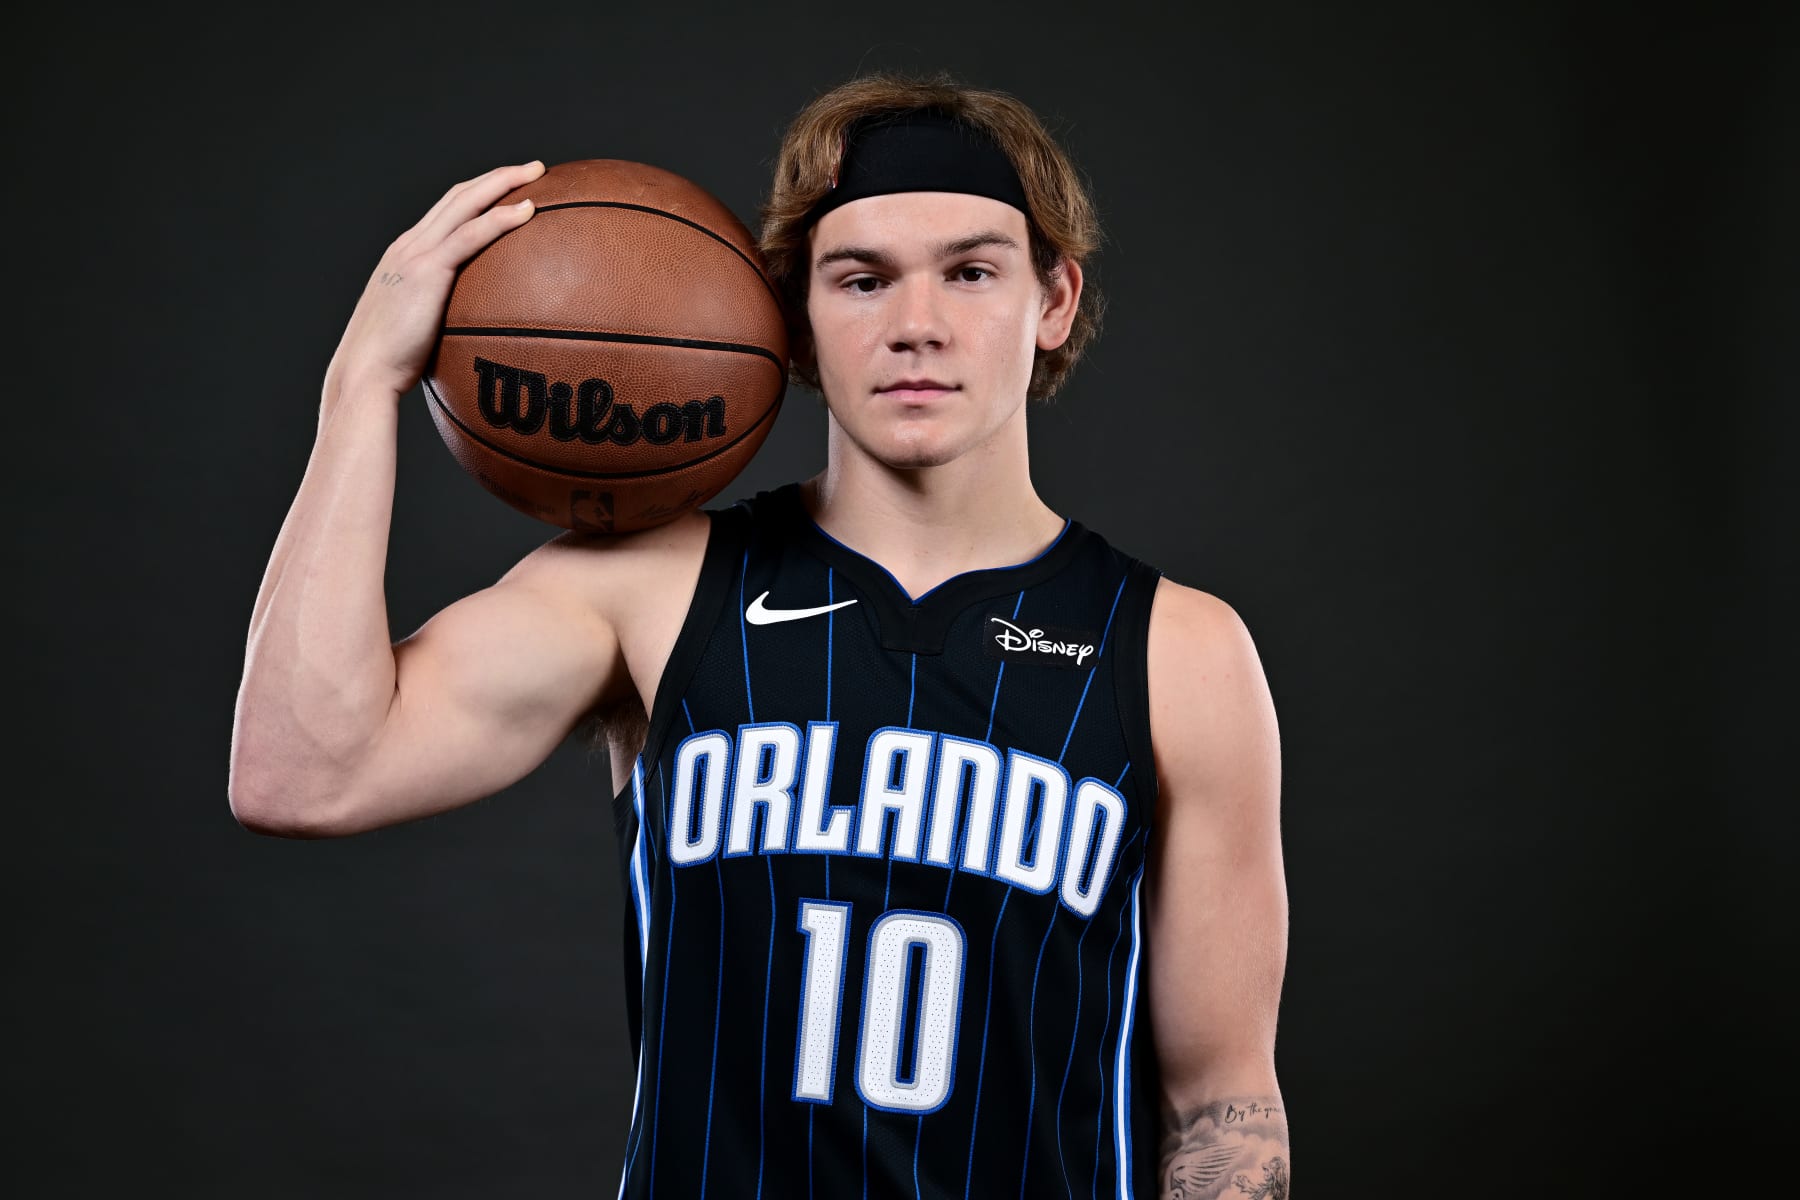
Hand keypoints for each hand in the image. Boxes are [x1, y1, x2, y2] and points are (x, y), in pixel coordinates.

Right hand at [324, 159, 545, 401]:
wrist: (364, 372)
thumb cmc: (391, 366)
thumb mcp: (418, 331)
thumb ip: (442, 320)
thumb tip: (476, 333)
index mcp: (405, 255)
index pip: (446, 211)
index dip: (478, 193)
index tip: (508, 187)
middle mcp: (408, 245)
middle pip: (458, 195)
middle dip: (497, 177)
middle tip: (535, 169)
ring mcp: (415, 254)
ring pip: (465, 203)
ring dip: (503, 183)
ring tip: (538, 174)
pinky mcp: (427, 270)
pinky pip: (471, 234)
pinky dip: (500, 218)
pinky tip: (529, 211)